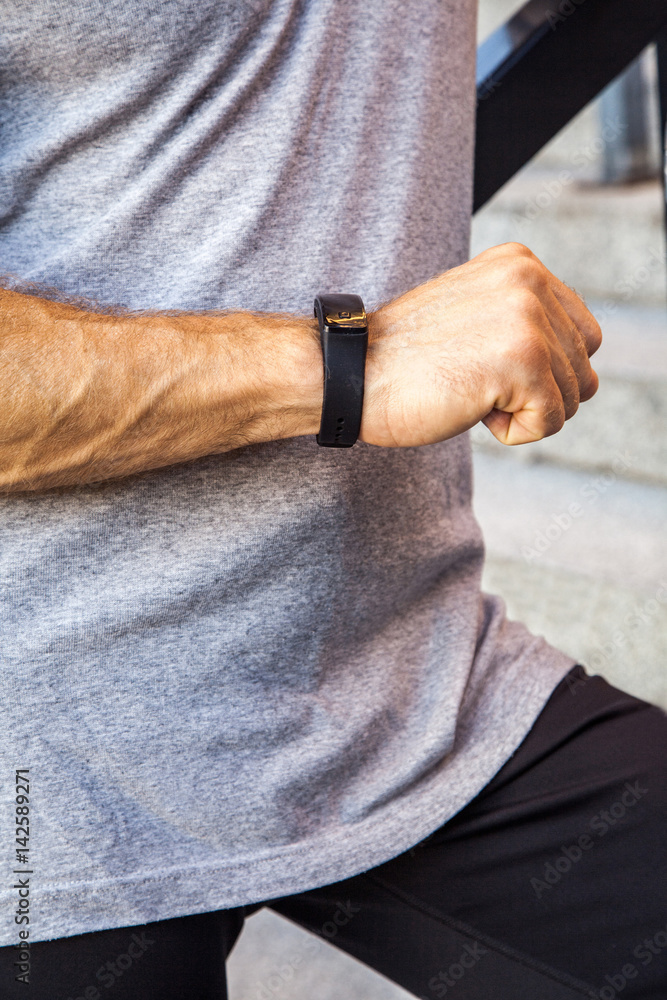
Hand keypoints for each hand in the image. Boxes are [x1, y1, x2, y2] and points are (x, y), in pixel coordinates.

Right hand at [360, 242, 600, 447]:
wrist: (350, 376)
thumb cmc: (403, 361)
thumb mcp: (475, 316)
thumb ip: (525, 321)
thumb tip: (582, 366)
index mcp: (520, 263)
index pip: (581, 334)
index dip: (542, 370)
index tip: (484, 365)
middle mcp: (530, 280)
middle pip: (582, 367)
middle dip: (536, 394)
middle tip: (474, 382)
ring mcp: (529, 317)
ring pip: (573, 396)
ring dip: (523, 412)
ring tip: (471, 391)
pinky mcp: (525, 359)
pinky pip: (552, 421)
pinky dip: (515, 432)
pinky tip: (473, 409)